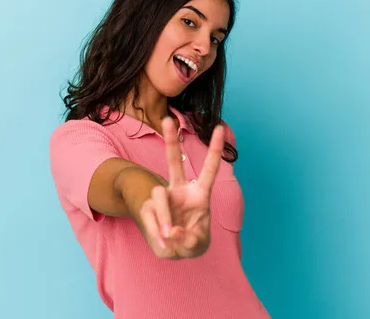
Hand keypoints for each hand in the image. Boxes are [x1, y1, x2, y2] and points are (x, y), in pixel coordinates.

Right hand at [139, 116, 224, 258]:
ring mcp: (163, 199)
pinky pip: (150, 216)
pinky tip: (164, 242)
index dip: (215, 150)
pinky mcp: (149, 209)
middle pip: (173, 163)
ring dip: (164, 218)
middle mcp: (180, 191)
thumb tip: (172, 232)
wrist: (172, 249)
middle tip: (167, 120)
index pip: (209, 170)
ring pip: (158, 196)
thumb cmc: (190, 242)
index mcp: (200, 196)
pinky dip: (157, 233)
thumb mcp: (197, 245)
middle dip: (169, 141)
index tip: (219, 128)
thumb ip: (190, 240)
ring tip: (169, 236)